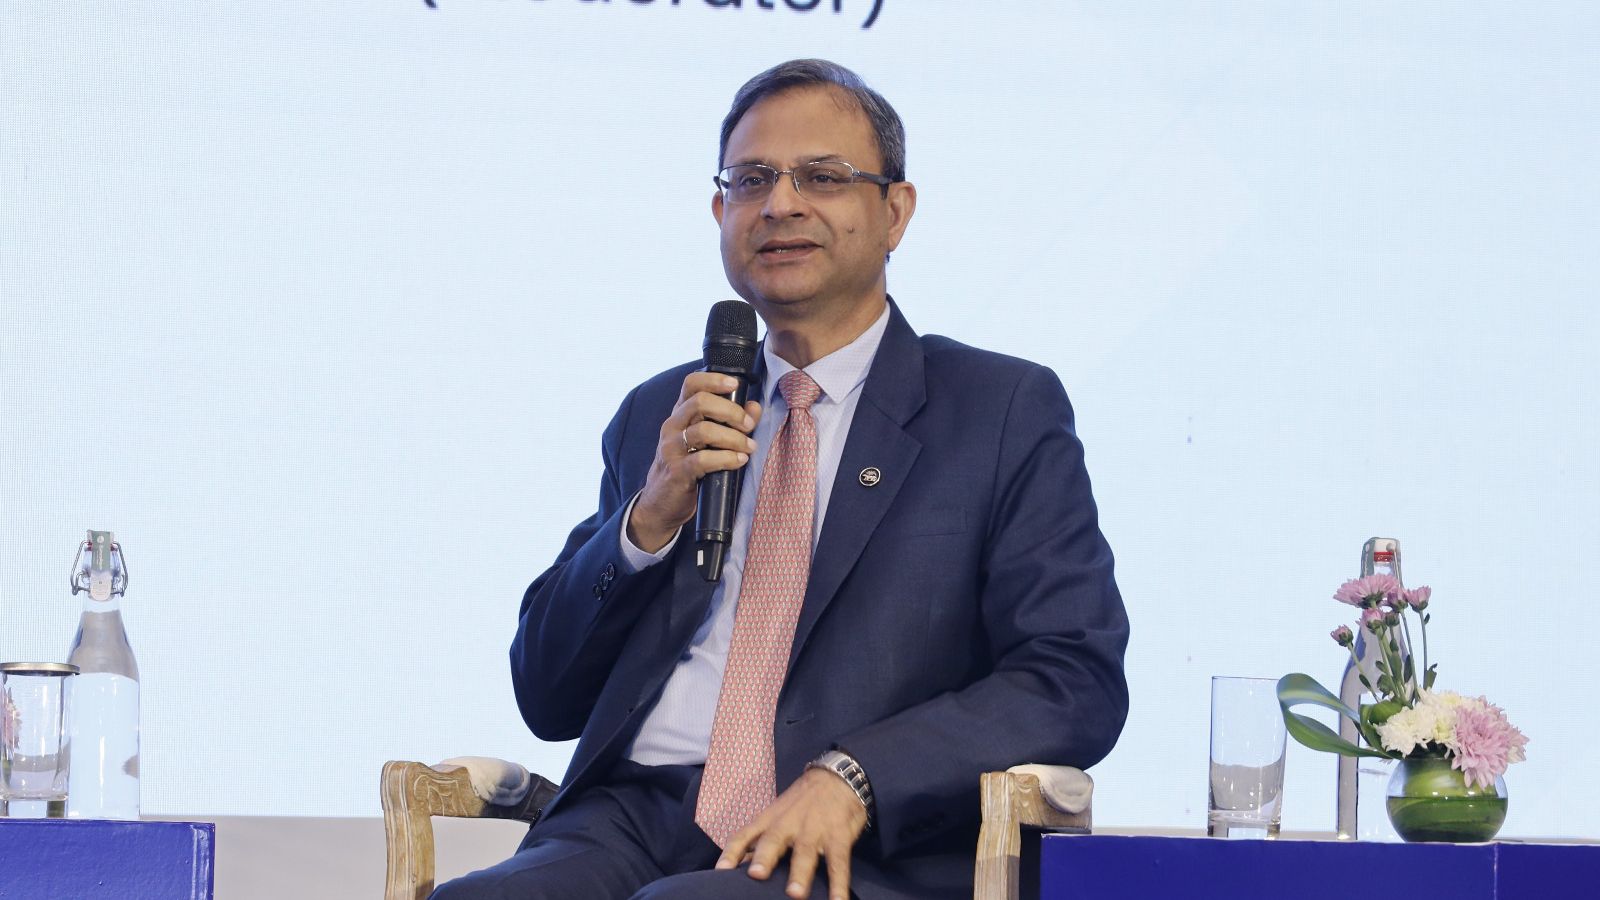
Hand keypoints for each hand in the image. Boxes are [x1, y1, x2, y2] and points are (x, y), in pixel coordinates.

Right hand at [627, 372, 761, 552]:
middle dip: (731, 411)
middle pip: (700, 402)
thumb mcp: (708, 442)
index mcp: (680, 414)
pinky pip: (703, 459)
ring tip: (749, 447)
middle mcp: (672, 426)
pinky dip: (726, 458)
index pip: (691, 383)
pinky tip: (739, 461)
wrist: (662, 504)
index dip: (713, 379)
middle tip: (749, 425)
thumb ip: (732, 422)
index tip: (735, 384)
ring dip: (733, 437)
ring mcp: (671, 448)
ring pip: (704, 430)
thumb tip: (755, 407)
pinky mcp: (676, 471)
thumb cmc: (688, 468)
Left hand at [715, 768, 868, 899]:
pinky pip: (838, 861)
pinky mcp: (839, 835)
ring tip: (795, 894)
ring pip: (805, 851)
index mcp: (770, 819)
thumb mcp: (778, 814)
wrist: (838, 776)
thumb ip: (760, 839)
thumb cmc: (803, 802)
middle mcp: (789, 823)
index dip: (732, 852)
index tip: (721, 871)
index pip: (746, 834)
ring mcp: (815, 829)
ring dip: (800, 873)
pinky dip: (839, 883)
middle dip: (765, 858)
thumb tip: (737, 865)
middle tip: (756, 875)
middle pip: (774, 839)